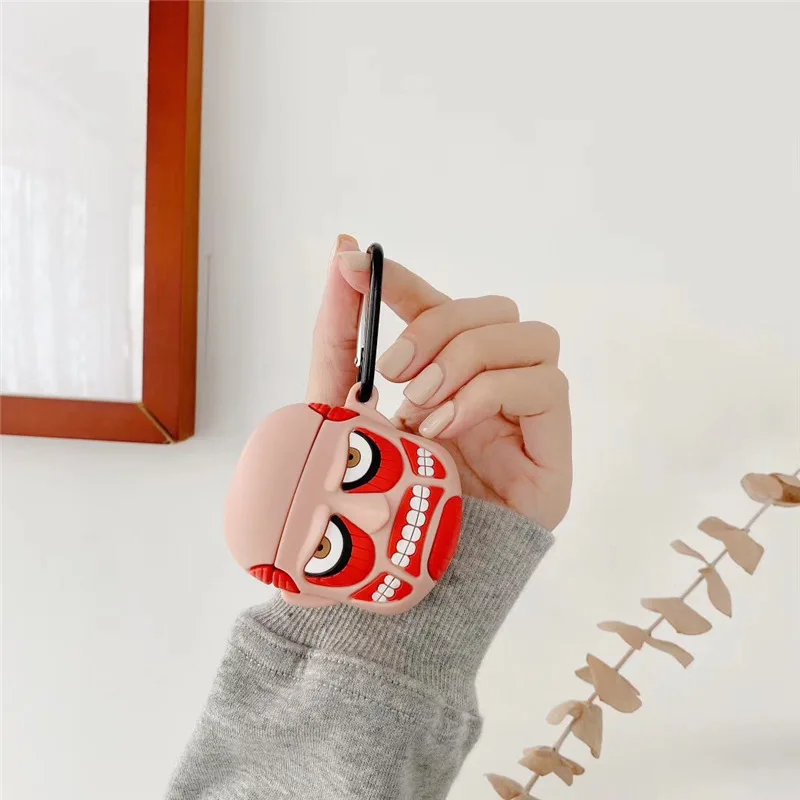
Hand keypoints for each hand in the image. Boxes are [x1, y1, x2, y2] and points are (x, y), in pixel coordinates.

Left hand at [307, 235, 571, 530]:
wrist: (392, 574)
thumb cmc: (369, 496)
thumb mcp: (342, 407)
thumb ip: (340, 335)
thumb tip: (342, 257)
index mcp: (446, 381)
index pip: (444, 308)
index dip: (409, 281)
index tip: (359, 264)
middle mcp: (493, 391)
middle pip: (497, 310)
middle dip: (439, 327)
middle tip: (393, 373)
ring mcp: (528, 419)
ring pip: (531, 336)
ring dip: (464, 362)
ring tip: (421, 410)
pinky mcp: (554, 450)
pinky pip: (545, 384)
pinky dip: (487, 394)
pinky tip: (446, 428)